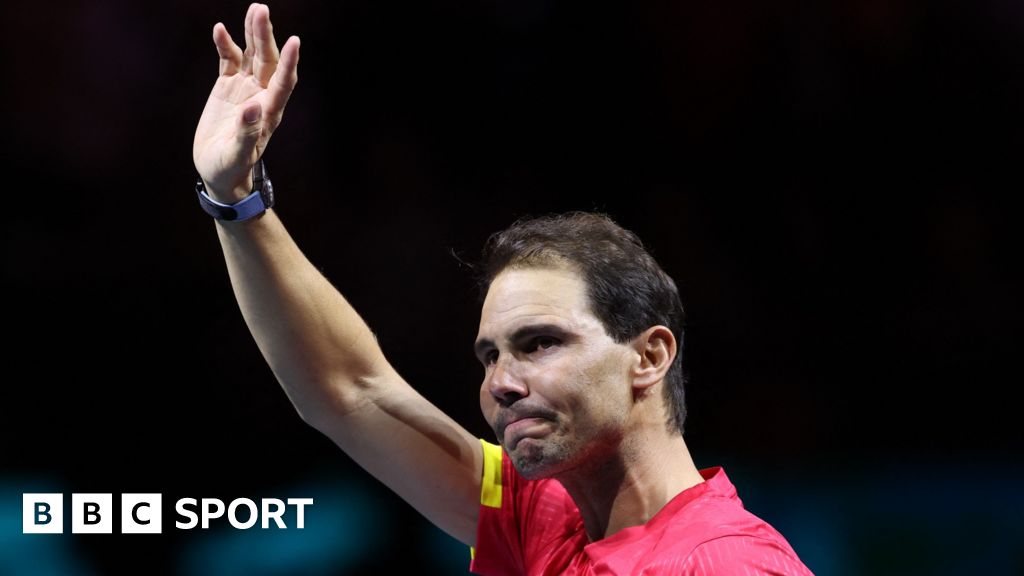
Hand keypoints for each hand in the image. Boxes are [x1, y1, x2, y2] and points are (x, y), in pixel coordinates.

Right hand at [193, 3, 299, 202]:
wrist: (218, 171)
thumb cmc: (231, 168)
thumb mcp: (238, 155)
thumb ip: (246, 132)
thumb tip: (252, 107)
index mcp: (269, 112)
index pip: (284, 82)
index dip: (289, 62)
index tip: (295, 41)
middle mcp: (261, 95)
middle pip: (268, 61)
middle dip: (266, 36)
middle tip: (261, 10)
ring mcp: (245, 88)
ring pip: (252, 55)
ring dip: (253, 34)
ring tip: (255, 10)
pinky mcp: (227, 86)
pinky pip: (229, 60)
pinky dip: (225, 45)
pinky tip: (220, 29)